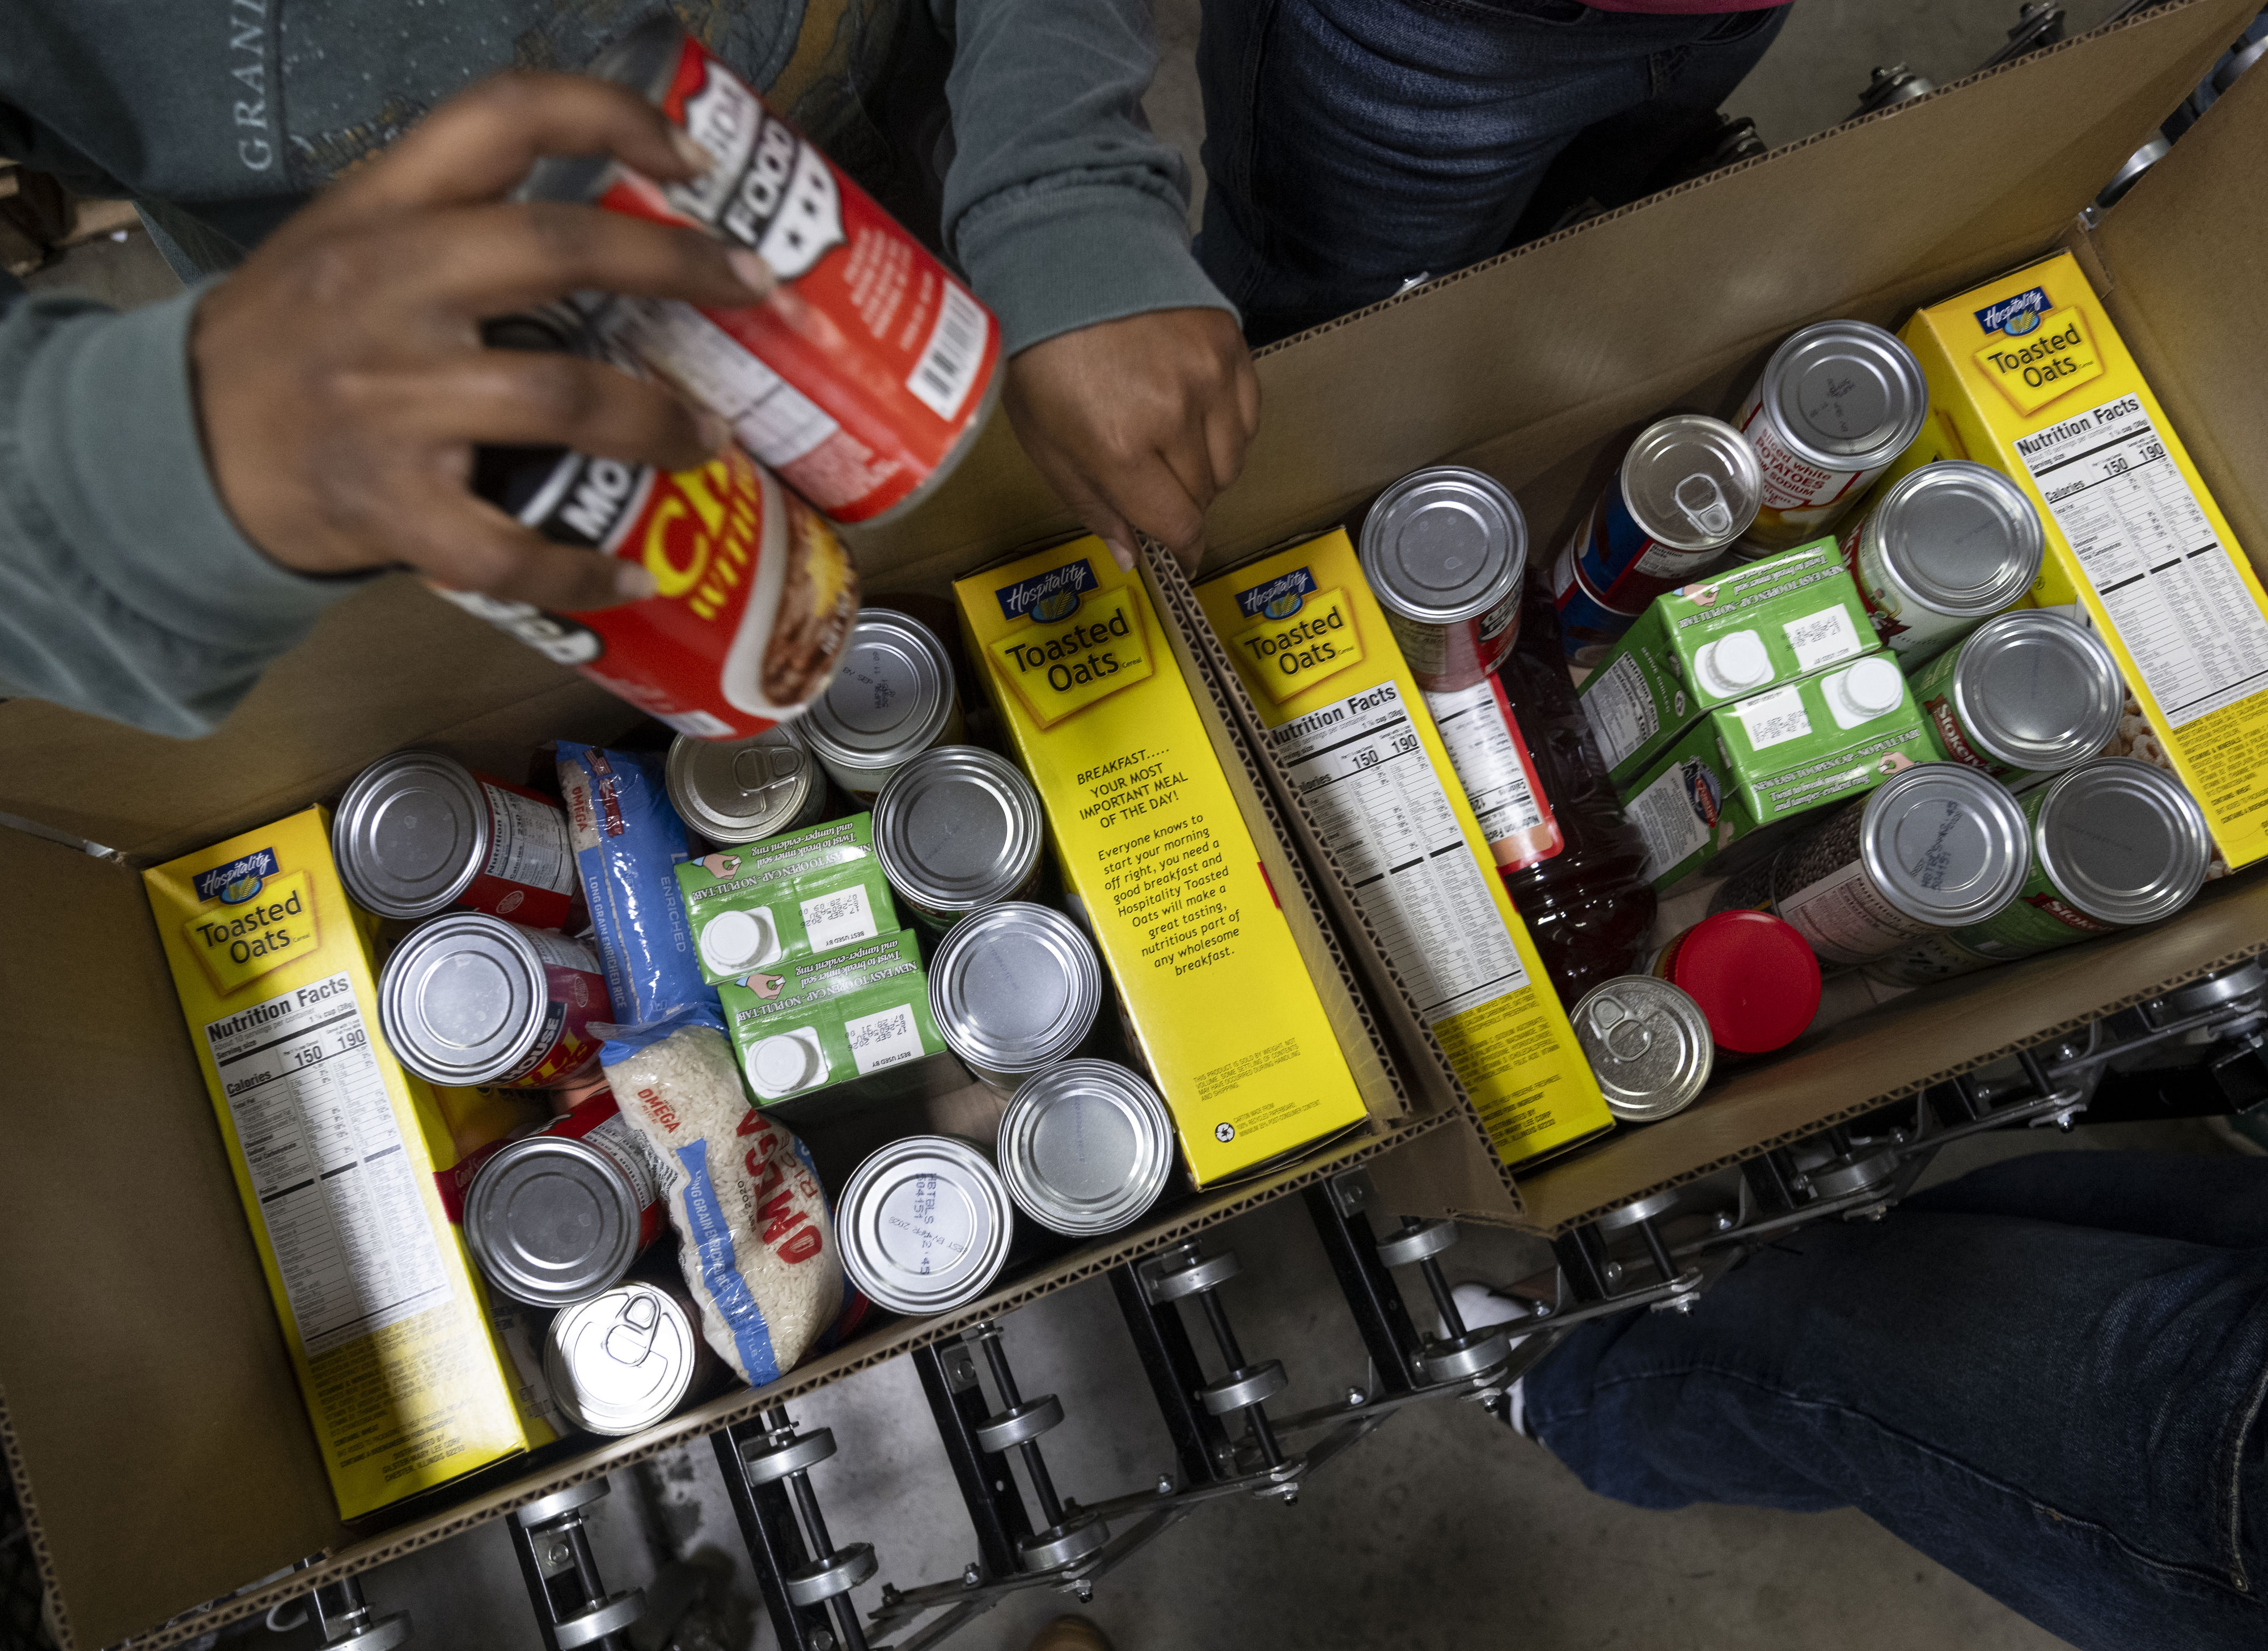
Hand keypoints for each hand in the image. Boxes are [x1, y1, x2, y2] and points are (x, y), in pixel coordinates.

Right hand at [192, 72, 776, 610]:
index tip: (689, 158)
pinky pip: (504, 547)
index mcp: (385, 211)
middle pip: (558, 249)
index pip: (501, 116)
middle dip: (678, 267)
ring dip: (656, 421)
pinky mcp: (385, 502)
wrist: (176, 446)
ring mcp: (386, 398)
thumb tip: (622, 229)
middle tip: (754, 287)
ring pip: (558, 395)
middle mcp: (387, 289)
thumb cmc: (292, 343)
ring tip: (709, 437)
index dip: (610, 118)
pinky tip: (629, 574)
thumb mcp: (351, 243)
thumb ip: (460, 223)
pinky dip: (577, 569)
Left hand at [1003, 307, 1259, 572]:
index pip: (1178, 523)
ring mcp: (1210, 376)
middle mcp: (1174, 416)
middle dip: (1183, 501)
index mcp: (1119, 447)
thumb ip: (1092, 503)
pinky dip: (1227, 426)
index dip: (1182, 547)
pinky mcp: (1231, 345)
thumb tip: (1133, 556)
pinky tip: (1194, 410)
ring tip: (1172, 442)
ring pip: (1234, 460)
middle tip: (1155, 481)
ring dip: (1208, 467)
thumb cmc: (1043, 356)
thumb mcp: (1045, 441)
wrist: (1067, 260)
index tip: (1181, 554)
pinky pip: (1248, 414)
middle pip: (1207, 494)